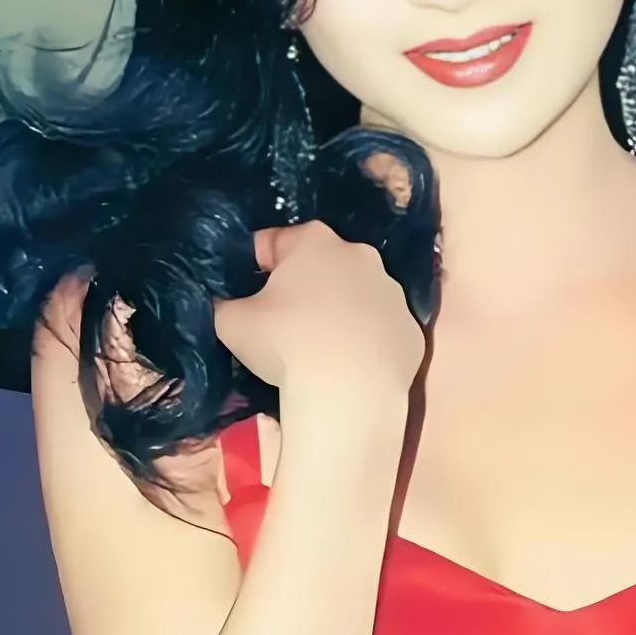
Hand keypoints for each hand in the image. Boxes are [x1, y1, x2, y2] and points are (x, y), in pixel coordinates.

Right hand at [213, 222, 426, 398]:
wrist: (349, 392)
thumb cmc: (286, 344)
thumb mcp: (231, 322)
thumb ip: (225, 304)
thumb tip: (226, 305)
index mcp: (314, 242)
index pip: (274, 242)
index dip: (254, 266)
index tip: (246, 293)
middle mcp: (359, 256)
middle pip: (320, 264)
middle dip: (301, 286)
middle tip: (281, 323)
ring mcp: (392, 293)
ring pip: (356, 296)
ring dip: (337, 312)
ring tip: (318, 349)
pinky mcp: (410, 330)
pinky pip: (379, 330)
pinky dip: (365, 342)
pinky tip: (349, 367)